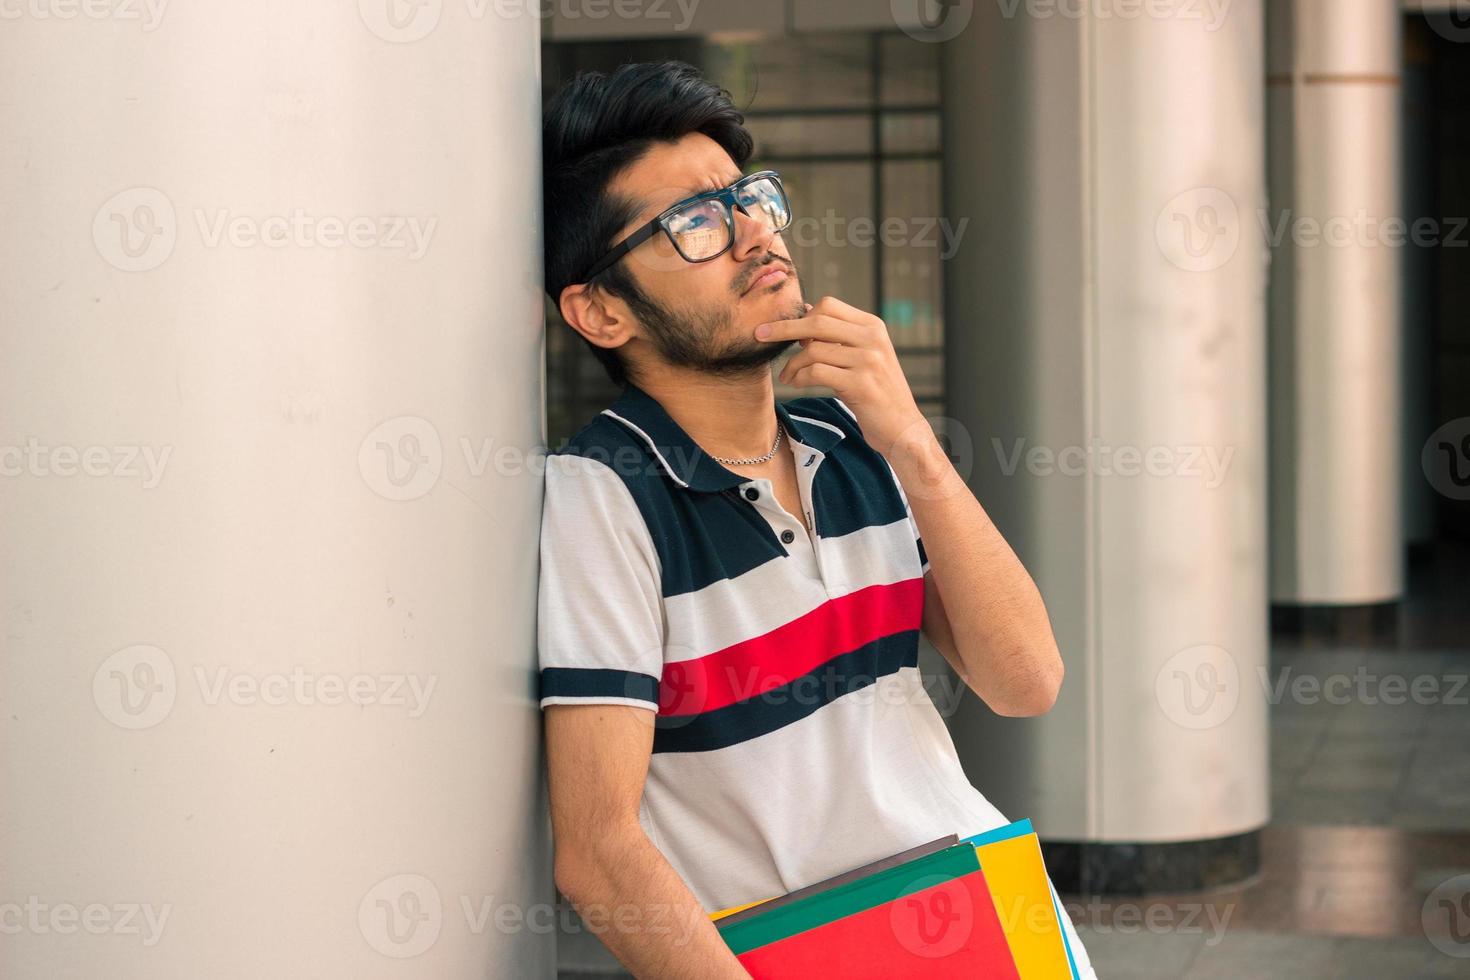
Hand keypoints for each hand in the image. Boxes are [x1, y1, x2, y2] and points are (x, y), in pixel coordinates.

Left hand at [757, 296, 929, 457]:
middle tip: (760, 335)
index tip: (783, 328)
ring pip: (813, 350)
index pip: (829, 305)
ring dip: (792, 364)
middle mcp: (872, 339)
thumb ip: (840, 336)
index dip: (801, 314)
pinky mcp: (861, 384)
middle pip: (817, 321)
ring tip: (786, 376)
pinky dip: (799, 378)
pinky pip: (816, 373)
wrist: (903, 428)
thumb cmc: (876, 393)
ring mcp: (868, 361)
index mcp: (872, 326)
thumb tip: (805, 311)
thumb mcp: (864, 357)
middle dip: (784, 328)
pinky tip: (796, 384)